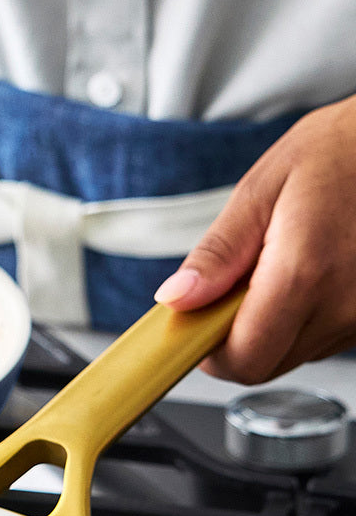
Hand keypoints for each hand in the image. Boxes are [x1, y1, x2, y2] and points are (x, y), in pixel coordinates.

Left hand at [154, 93, 355, 383]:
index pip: (243, 358)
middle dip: (237, 336)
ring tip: (281, 267)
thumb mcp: (261, 191)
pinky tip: (311, 273)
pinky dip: (303, 317)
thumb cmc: (338, 152)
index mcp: (305, 273)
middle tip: (234, 286)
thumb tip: (177, 298)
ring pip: (293, 353)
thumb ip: (216, 254)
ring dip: (272, 325)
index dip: (210, 351)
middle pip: (265, 363)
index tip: (196, 324)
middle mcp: (343, 305)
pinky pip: (322, 338)